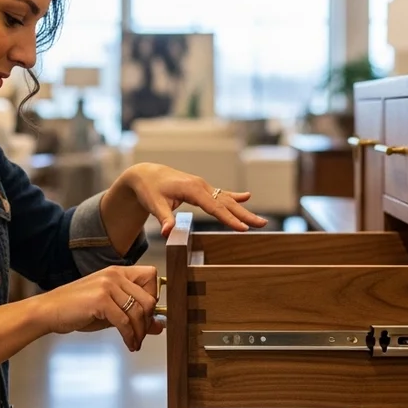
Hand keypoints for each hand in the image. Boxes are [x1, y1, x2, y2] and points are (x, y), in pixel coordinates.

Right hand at [36, 265, 163, 351]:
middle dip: (148, 321)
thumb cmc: (77, 309)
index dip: (154, 296)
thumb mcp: (110, 310)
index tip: (148, 314)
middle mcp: (114, 275)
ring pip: (139, 312)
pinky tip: (129, 344)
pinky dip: (130, 337)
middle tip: (142, 334)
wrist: (49, 311)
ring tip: (135, 343)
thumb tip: (159, 326)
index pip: (151, 276)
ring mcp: (107, 286)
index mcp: (117, 272)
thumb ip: (134, 315)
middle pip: (149, 298)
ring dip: (140, 333)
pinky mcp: (100, 300)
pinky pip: (125, 322)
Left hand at [117, 163, 268, 238]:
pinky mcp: (201, 188)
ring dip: (243, 209)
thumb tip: (167, 233)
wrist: (145, 174)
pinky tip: (247, 196)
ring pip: (227, 199)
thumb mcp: (154, 204)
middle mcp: (201, 186)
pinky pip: (221, 193)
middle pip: (226, 203)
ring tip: (260, 219)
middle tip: (262, 224)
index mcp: (192, 189)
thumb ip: (164, 218)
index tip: (243, 228)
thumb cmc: (149, 189)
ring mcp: (202, 186)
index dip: (229, 219)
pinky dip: (234, 196)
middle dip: (244, 214)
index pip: (214, 207)